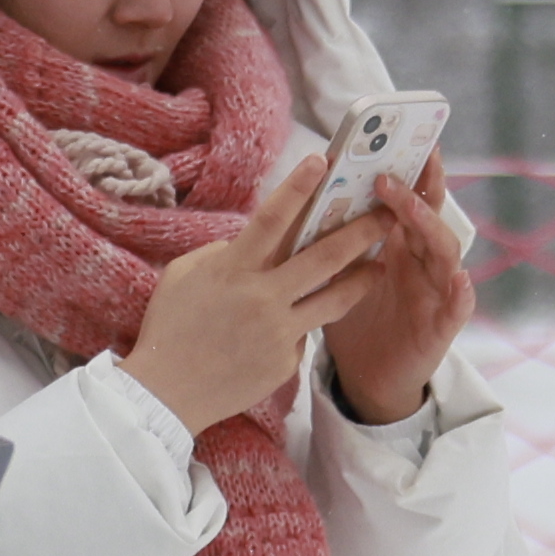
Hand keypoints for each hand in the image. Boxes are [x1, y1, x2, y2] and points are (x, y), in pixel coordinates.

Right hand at [122, 157, 372, 433]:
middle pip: (325, 257)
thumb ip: (221, 254)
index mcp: (233, 269)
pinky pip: (304, 334)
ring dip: (363, 278)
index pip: (272, 218)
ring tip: (380, 266)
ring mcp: (278, 331)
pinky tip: (290, 328)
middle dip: (361, 232)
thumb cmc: (169, 328)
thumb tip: (254, 244)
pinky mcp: (286, 362)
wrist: (165, 394)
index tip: (322, 161)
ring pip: (335, 299)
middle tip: (389, 215)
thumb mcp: (184, 276)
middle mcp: (262, 297)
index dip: (298, 187)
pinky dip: (302, 325)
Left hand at [323, 166, 473, 423]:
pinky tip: (458, 278)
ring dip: (430, 225)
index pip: (406, 198)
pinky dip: (461, 292)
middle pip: (429, 214)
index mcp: (398, 243)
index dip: (407, 168)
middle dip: (421, 184)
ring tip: (411, 207)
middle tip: (405, 158)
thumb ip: (331, 239)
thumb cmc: (354, 320)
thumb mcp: (337, 273)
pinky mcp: (442, 327)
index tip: (397, 137)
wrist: (367, 377)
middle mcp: (422, 260)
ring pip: (445, 251)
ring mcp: (436, 291)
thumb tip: (302, 195)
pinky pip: (458, 307)